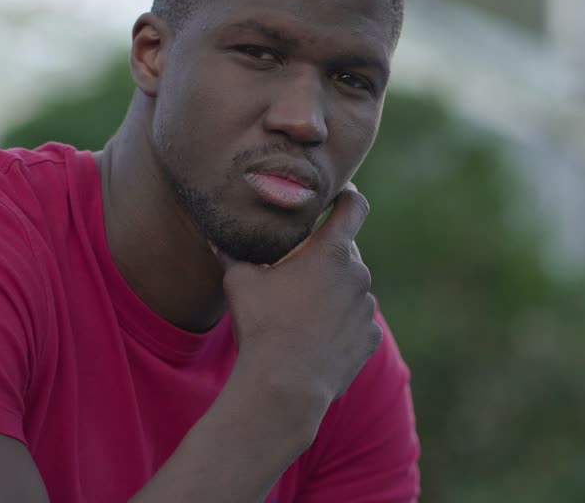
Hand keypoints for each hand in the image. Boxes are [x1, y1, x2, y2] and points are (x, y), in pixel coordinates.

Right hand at [215, 183, 382, 419]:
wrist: (284, 387)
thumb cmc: (261, 328)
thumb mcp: (239, 283)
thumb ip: (232, 254)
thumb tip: (214, 237)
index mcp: (330, 252)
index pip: (354, 207)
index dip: (348, 196)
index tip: (338, 197)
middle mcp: (357, 274)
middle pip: (346, 251)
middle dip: (324, 256)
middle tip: (297, 272)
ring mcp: (366, 308)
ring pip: (352, 287)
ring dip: (333, 291)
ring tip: (301, 313)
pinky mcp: (370, 337)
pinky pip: (358, 320)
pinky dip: (342, 323)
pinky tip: (315, 338)